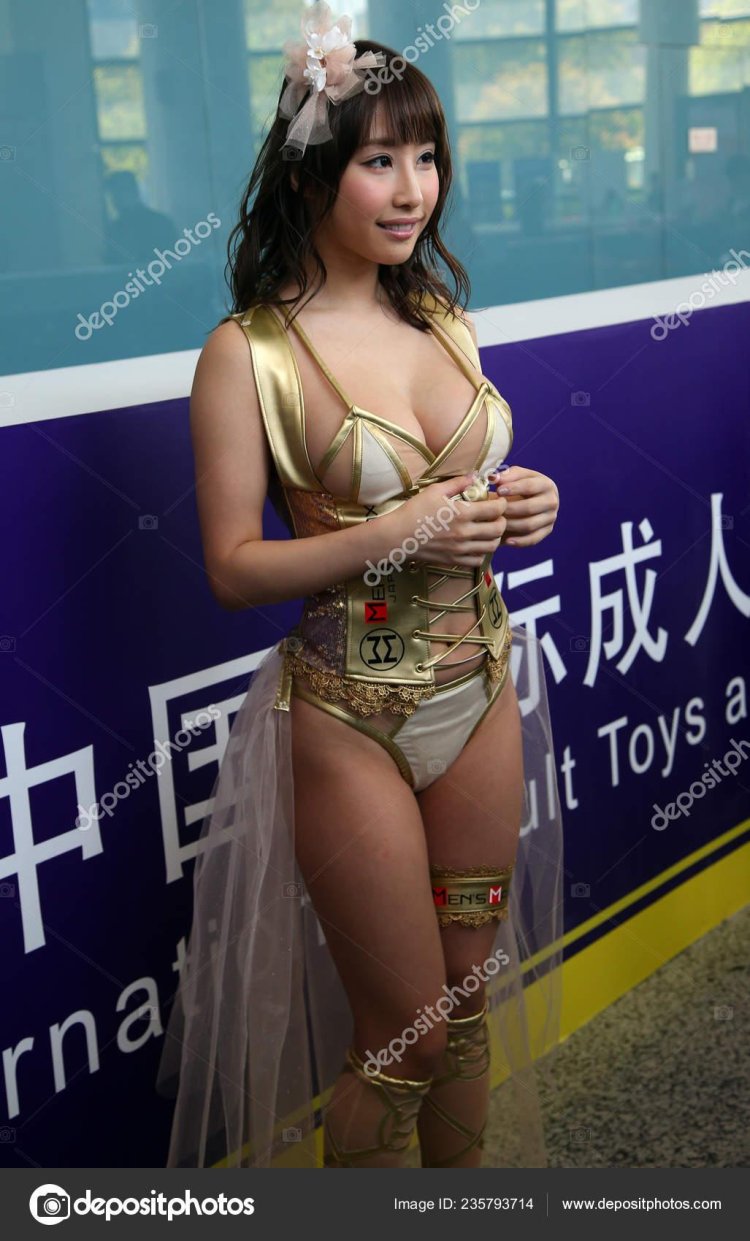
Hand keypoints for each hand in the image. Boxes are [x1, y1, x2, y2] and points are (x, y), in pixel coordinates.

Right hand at [390, 473, 507, 568]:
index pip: (496, 510)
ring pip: (491, 546)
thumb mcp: (435, 491)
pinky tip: (475, 544)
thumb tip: (475, 475)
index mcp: (462, 513)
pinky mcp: (454, 560)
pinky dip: (481, 552)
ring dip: (494, 537)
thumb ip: (458, 483)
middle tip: (496, 516)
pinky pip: (478, 560)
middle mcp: (465, 533)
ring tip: (488, 529)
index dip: (502, 504)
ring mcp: (460, 549)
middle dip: (502, 521)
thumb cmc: (414, 511)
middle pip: (499, 529)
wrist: (398, 537)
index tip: (498, 501)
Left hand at [488, 466, 558, 547]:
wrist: (530, 498)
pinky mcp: (546, 531)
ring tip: (496, 523)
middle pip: (529, 508)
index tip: (498, 490)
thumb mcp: (516, 476)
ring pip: (530, 525)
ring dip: (511, 525)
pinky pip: (533, 539)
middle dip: (509, 509)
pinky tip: (506, 541)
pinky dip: (520, 541)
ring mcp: (551, 518)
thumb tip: (494, 478)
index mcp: (546, 484)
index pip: (530, 486)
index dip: (514, 488)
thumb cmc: (520, 485)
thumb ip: (506, 475)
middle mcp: (552, 501)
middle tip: (494, 510)